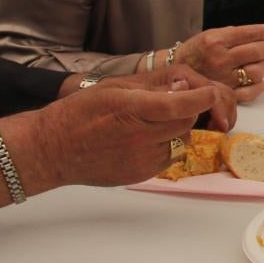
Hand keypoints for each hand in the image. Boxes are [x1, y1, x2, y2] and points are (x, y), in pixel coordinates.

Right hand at [39, 67, 229, 185]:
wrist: (53, 150)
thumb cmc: (78, 114)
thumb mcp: (113, 88)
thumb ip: (151, 88)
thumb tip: (184, 87)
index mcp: (131, 109)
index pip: (180, 104)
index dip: (201, 98)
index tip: (210, 92)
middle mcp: (140, 136)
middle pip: (186, 122)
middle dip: (187, 109)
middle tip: (172, 101)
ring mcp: (142, 159)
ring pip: (181, 140)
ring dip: (176, 128)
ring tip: (150, 122)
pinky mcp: (142, 174)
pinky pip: (169, 157)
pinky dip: (165, 146)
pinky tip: (143, 139)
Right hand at [176, 22, 263, 102]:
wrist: (175, 72)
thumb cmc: (197, 51)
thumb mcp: (213, 35)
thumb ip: (239, 34)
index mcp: (216, 40)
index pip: (251, 33)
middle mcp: (220, 59)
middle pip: (258, 52)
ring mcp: (223, 79)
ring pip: (258, 71)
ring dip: (263, 65)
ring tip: (256, 61)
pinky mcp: (226, 94)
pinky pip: (253, 91)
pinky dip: (258, 84)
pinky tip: (253, 79)